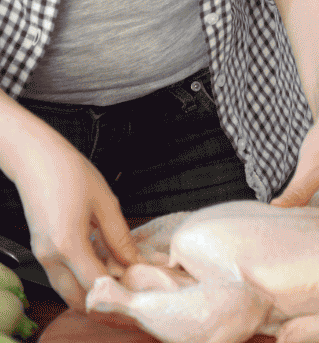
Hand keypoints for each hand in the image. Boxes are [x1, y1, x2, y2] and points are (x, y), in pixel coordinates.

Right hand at [13, 138, 137, 311]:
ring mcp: (42, 255)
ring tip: (119, 276)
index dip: (120, 291)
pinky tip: (103, 263)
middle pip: (77, 298)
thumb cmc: (70, 173)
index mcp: (68, 244)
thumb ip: (120, 238)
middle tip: (130, 290)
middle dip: (104, 301)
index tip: (140, 287)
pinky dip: (81, 278)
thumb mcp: (106, 203)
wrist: (36, 159)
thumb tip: (134, 261)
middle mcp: (51, 256)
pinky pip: (61, 275)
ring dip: (92, 291)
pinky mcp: (41, 250)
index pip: (96, 285)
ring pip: (67, 290)